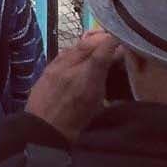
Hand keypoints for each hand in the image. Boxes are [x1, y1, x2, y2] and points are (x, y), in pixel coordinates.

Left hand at [24, 26, 124, 140]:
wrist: (43, 129)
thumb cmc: (76, 124)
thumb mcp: (97, 106)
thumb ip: (105, 83)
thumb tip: (114, 66)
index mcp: (86, 82)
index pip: (101, 53)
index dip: (113, 42)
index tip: (123, 37)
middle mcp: (70, 70)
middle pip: (88, 45)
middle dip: (103, 38)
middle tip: (115, 37)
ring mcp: (56, 67)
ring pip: (75, 46)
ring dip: (90, 41)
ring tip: (102, 39)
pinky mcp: (47, 68)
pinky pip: (65, 52)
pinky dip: (77, 48)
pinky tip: (83, 49)